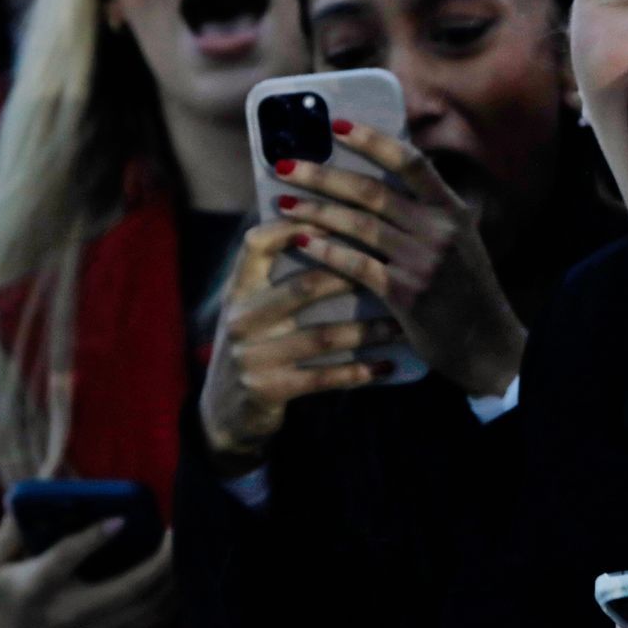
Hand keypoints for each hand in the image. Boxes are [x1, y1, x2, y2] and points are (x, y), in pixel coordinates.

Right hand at [0, 513, 173, 627]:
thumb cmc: (5, 592)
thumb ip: (8, 530)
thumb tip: (31, 493)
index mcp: (34, 588)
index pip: (63, 562)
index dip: (90, 540)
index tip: (120, 519)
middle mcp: (68, 613)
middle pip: (124, 591)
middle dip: (158, 561)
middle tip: (177, 529)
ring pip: (146, 608)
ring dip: (173, 577)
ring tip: (187, 544)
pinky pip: (152, 620)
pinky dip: (174, 596)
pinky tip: (185, 570)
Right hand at [199, 221, 403, 471]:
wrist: (225, 411)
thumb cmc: (256, 344)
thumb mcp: (255, 308)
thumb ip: (280, 277)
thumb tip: (337, 232)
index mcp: (238, 289)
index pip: (257, 243)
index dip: (295, 226)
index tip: (339, 216)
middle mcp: (241, 319)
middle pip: (303, 287)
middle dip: (353, 276)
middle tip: (395, 270)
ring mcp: (252, 356)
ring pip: (323, 336)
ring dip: (368, 330)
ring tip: (402, 324)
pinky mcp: (267, 390)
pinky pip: (323, 377)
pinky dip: (359, 371)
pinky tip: (386, 365)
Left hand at [274, 122, 525, 399]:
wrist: (488, 346)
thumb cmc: (466, 293)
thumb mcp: (460, 243)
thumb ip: (427, 215)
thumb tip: (381, 184)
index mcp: (453, 210)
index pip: (410, 162)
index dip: (372, 140)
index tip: (336, 125)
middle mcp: (440, 229)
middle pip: (373, 191)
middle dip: (324, 175)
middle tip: (285, 166)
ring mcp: (424, 261)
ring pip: (360, 224)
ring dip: (317, 211)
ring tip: (284, 203)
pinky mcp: (407, 294)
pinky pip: (358, 265)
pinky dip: (327, 251)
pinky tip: (302, 243)